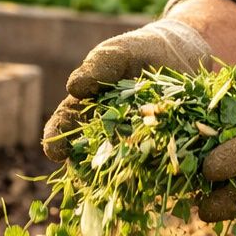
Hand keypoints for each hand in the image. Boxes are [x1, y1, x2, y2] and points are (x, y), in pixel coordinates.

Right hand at [42, 19, 210, 160]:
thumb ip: (98, 67)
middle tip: (85, 175)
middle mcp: (104, 131)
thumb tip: (74, 88)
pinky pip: (154, 164)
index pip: (64, 124)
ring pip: (120, 165)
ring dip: (119, 175)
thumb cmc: (138, 53)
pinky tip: (156, 176)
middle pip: (88, 153)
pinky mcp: (161, 148)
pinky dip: (154, 172)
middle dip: (85, 167)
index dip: (57, 138)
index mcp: (85, 108)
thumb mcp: (117, 54)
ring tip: (121, 182)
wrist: (179, 54)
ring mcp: (132, 143)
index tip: (55, 151)